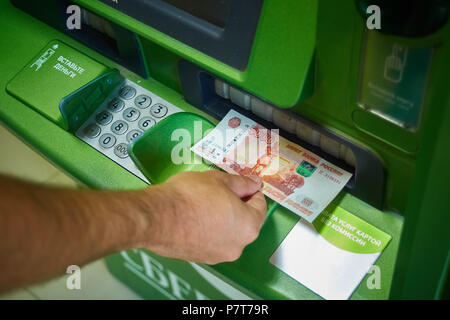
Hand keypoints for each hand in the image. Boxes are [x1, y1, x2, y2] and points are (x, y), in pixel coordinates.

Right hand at [136, 170, 266, 264]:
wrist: (156, 217)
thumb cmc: (188, 198)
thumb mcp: (219, 180)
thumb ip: (242, 183)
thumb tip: (253, 184)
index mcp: (248, 226)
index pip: (261, 206)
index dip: (253, 191)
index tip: (245, 185)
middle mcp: (237, 246)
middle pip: (245, 221)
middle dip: (237, 205)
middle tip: (222, 190)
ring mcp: (218, 255)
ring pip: (228, 232)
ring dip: (222, 218)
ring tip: (205, 202)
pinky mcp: (201, 258)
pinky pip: (212, 241)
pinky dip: (209, 229)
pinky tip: (195, 215)